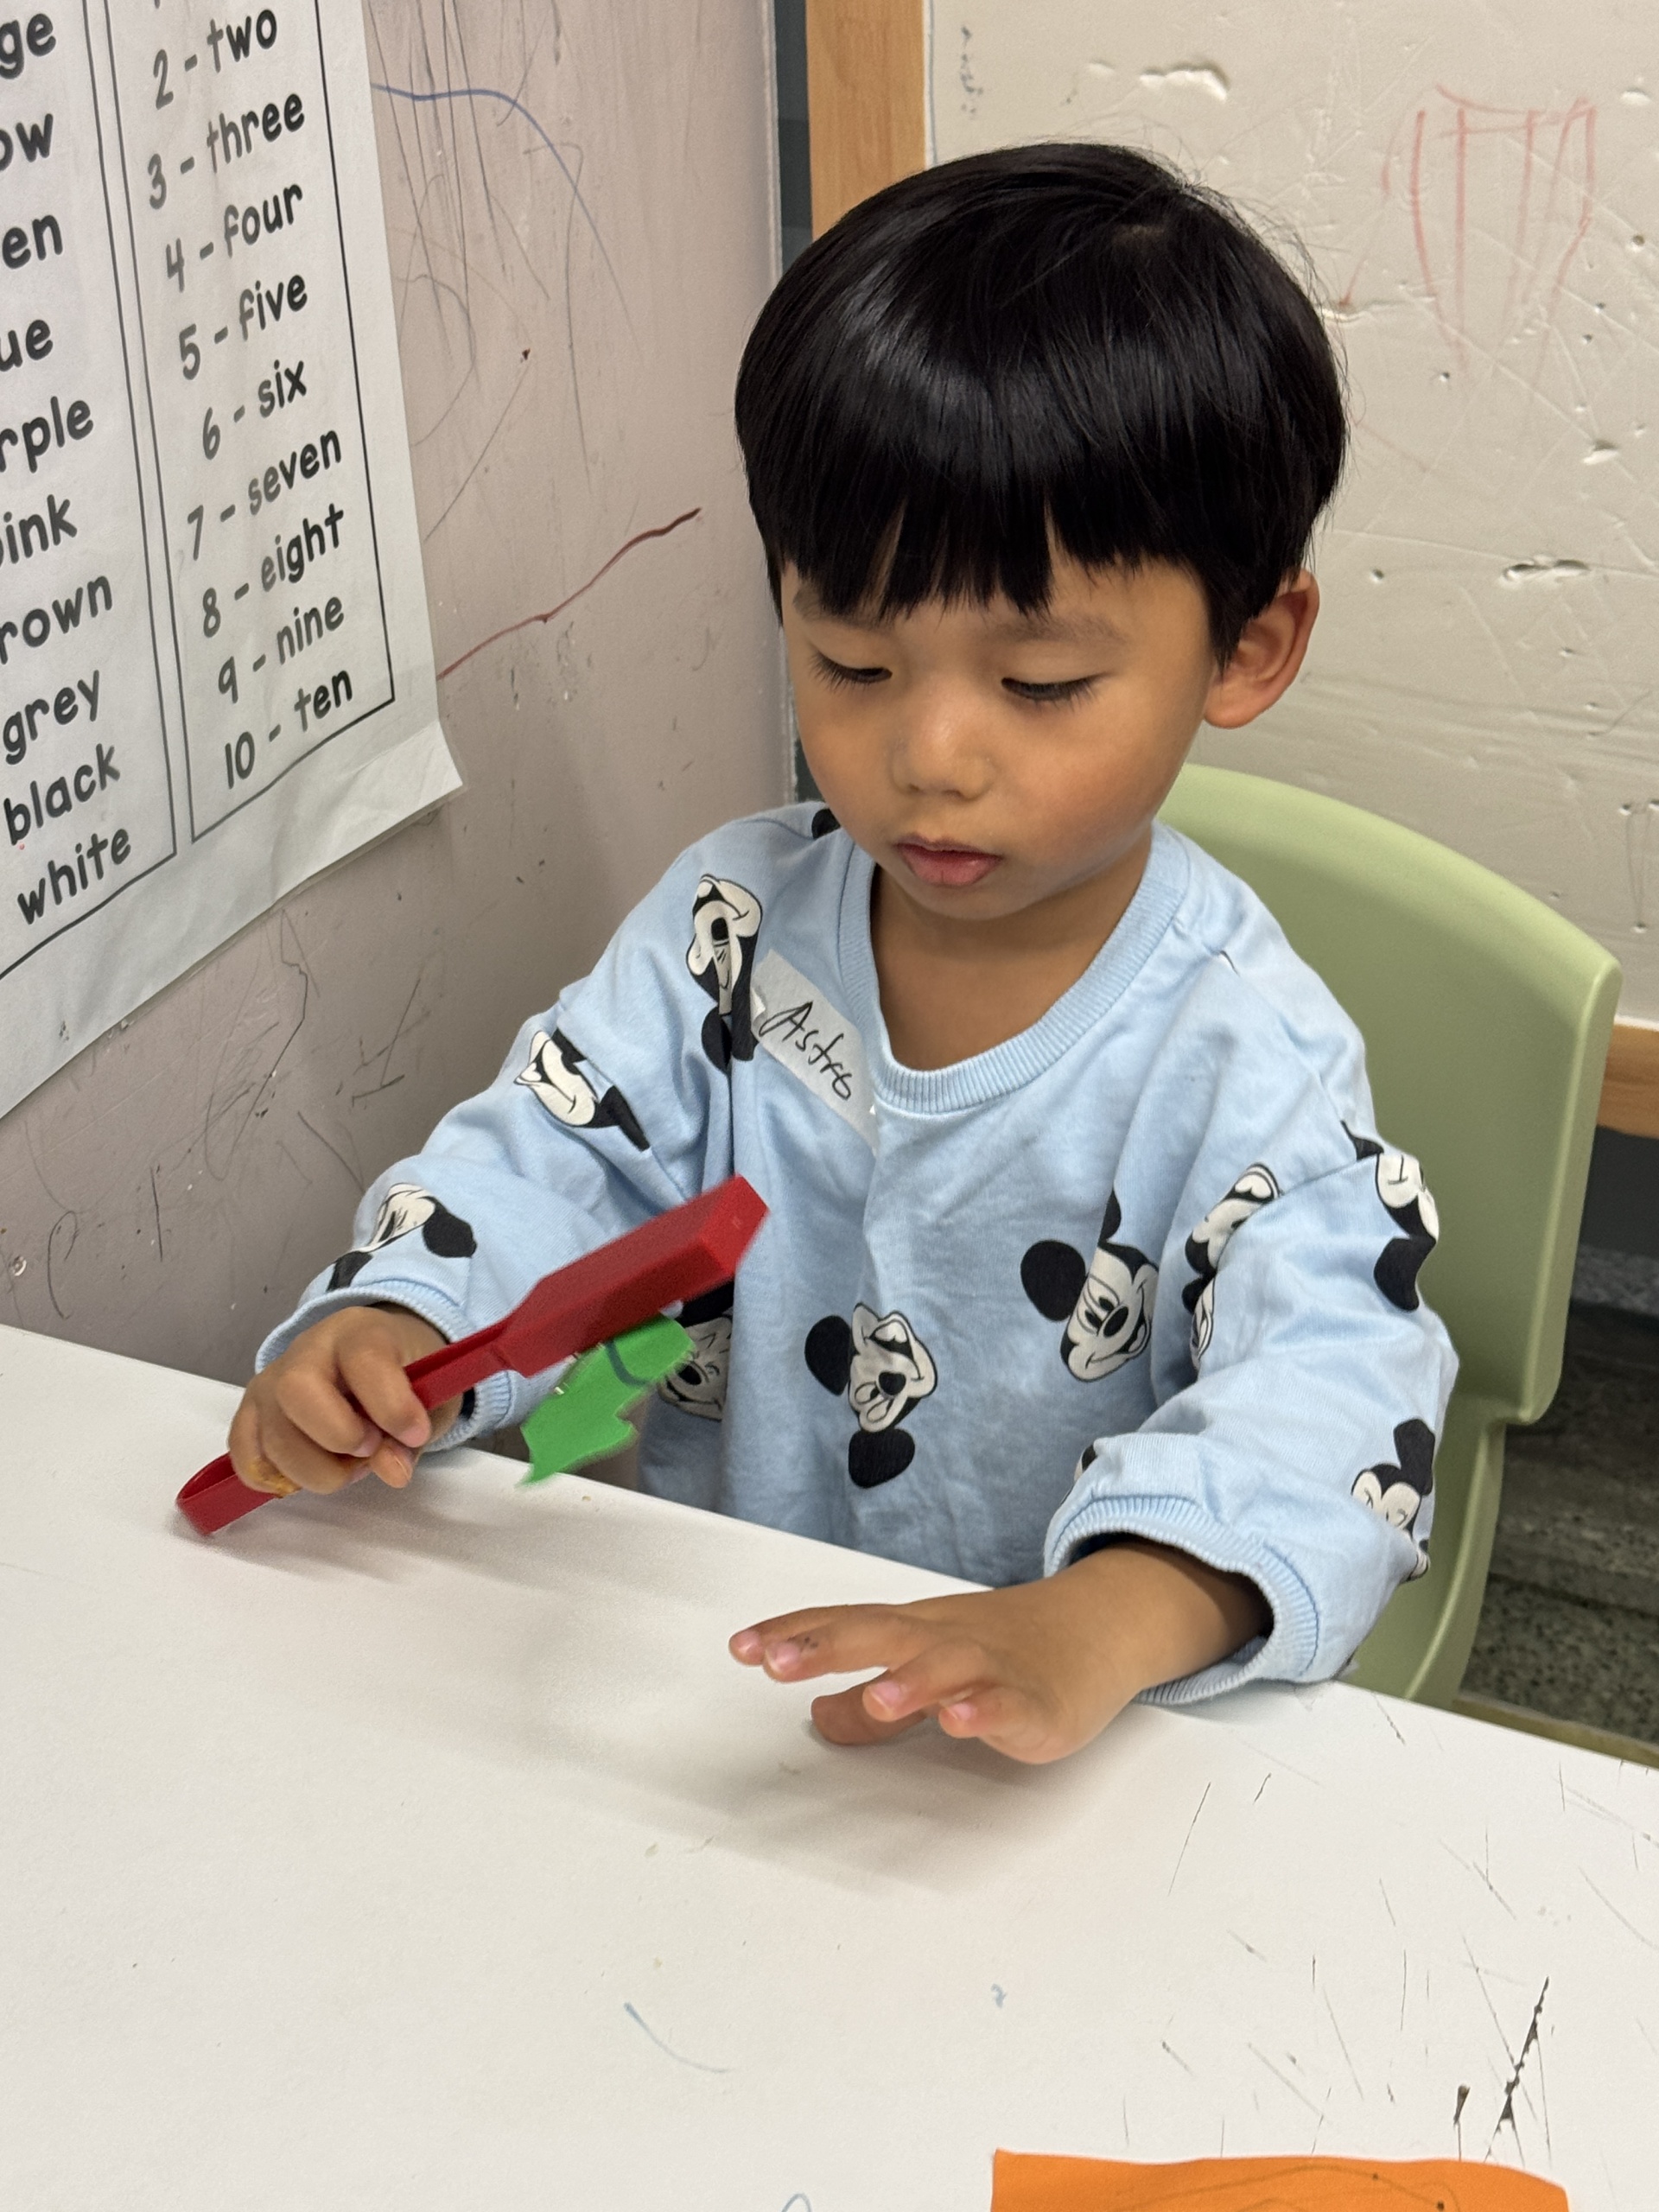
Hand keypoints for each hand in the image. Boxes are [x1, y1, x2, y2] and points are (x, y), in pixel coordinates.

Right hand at [228, 1305, 460, 1496]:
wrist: (378, 1355)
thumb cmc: (406, 1375)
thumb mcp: (430, 1399)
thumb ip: (412, 1438)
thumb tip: (391, 1470)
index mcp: (358, 1331)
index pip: (364, 1359)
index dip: (391, 1406)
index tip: (416, 1435)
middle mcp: (305, 1350)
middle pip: (296, 1390)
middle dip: (338, 1436)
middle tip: (369, 1448)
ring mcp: (270, 1381)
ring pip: (272, 1435)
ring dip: (316, 1469)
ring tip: (350, 1464)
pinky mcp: (251, 1413)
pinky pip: (245, 1454)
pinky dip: (276, 1477)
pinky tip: (310, 1471)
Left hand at [729, 1540, 1268, 1763]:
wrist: (1096, 1631)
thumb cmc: (1004, 1650)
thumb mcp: (928, 1671)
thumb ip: (868, 1700)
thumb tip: (817, 1716)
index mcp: (913, 1632)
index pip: (844, 1624)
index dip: (794, 1634)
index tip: (741, 1646)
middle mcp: (945, 1640)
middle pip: (883, 1633)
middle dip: (827, 1645)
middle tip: (774, 1660)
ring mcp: (992, 1668)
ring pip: (947, 1666)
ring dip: (910, 1681)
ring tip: (874, 1697)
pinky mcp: (1036, 1702)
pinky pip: (1008, 1704)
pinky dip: (983, 1710)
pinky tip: (959, 1722)